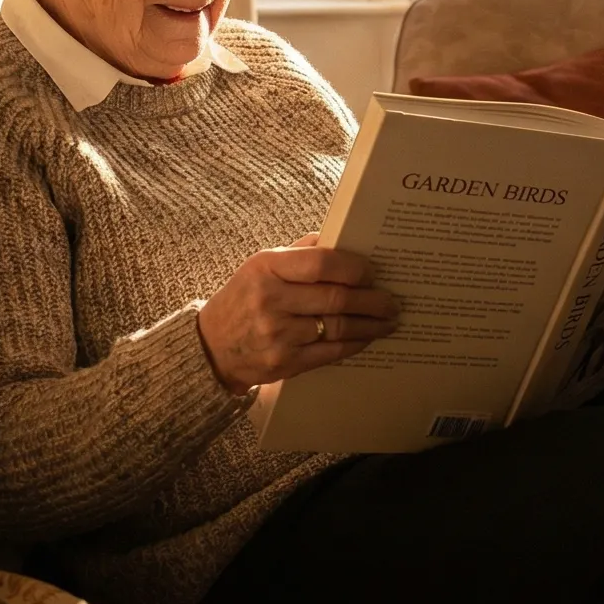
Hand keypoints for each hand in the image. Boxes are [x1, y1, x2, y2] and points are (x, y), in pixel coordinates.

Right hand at [198, 235, 400, 394]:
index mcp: (266, 269)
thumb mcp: (260, 267)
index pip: (320, 264)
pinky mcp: (285, 363)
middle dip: (372, 300)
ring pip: (338, 328)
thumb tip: (342, 240)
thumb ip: (300, 252)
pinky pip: (330, 352)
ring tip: (389, 320)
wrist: (210, 348)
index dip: (354, 268)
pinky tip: (368, 338)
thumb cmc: (243, 299)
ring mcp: (278, 335)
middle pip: (336, 299)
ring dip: (371, 325)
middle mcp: (271, 301)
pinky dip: (354, 344)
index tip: (373, 271)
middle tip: (392, 300)